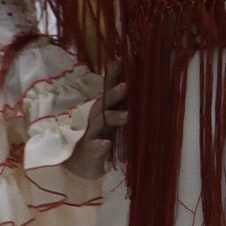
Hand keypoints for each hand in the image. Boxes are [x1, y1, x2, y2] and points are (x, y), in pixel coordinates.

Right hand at [67, 65, 126, 180]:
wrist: (81, 166)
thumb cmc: (101, 139)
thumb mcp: (113, 121)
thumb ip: (124, 106)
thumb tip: (145, 89)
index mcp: (103, 109)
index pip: (108, 89)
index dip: (113, 74)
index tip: (123, 59)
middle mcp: (96, 118)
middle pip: (104, 103)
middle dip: (114, 94)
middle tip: (126, 86)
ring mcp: (91, 134)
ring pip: (100, 123)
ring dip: (113, 118)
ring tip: (127, 117)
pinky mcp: (89, 151)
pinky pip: (94, 148)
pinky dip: (100, 146)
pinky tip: (106, 144)